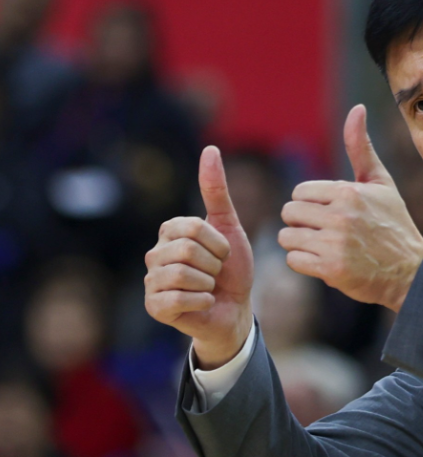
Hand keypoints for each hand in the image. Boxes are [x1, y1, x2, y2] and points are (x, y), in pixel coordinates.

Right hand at [144, 146, 253, 368]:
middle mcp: (155, 254)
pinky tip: (203, 303)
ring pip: (183, 275)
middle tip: (216, 273)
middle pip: (187, 251)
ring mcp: (152, 281)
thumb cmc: (232, 268)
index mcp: (170, 231)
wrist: (235, 308)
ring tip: (208, 287)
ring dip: (208, 283)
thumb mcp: (229, 225)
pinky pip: (178, 299)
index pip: (193, 228)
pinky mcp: (155, 307)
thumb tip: (210, 149)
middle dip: (214, 264)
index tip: (223, 253)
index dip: (218, 243)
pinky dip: (201, 301)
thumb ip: (216, 190)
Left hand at [279, 104, 422, 310]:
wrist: (411, 272)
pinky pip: (293, 261)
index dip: (311, 204)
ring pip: (286, 237)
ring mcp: (335, 243)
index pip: (299, 192)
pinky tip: (326, 263)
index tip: (330, 214)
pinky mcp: (331, 269)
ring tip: (325, 247)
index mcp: (348, 192)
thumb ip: (361, 148)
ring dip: (301, 244)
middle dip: (302, 223)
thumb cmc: (394, 224)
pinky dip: (305, 264)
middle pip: (289, 213)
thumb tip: (357, 108)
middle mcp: (340, 215)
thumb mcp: (381, 183)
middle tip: (325, 232)